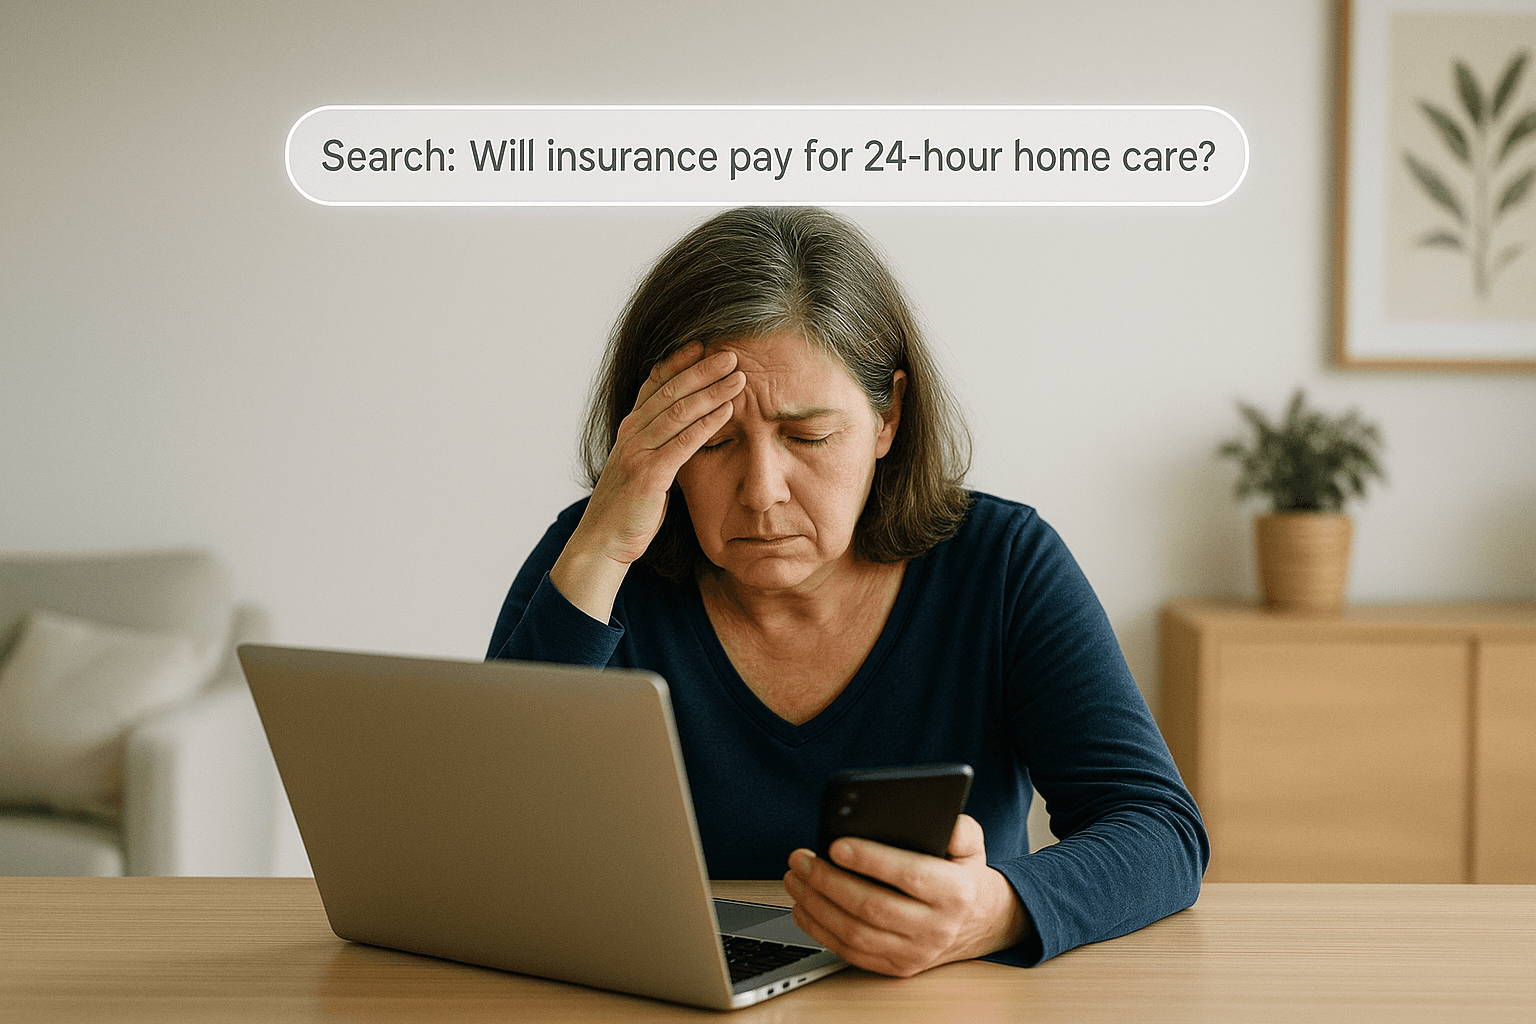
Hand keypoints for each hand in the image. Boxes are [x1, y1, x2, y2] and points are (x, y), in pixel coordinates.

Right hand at [551, 342, 744, 620]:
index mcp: (631, 428)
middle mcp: (631, 433)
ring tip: (738, 376)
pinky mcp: (649, 475)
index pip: (655, 384)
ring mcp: (638, 452)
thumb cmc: (629, 508)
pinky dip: (707, 424)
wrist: (603, 542)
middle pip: (670, 390)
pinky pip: (683, 443)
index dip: (679, 362)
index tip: (704, 344)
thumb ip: (663, 444)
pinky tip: (728, 412)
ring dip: (711, 391)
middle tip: (731, 353)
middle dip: (702, 369)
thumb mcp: (645, 467)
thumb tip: (691, 428)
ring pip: (678, 411)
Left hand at [782, 814, 1029, 976]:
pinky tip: (803, 906)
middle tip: (801, 859)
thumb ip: (960, 828)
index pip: (909, 875)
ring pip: (856, 933)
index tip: (836, 844)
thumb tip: (941, 820)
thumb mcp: (971, 846)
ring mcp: (915, 953)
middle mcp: (936, 928)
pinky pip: (850, 953)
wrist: (977, 924)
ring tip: (796, 878)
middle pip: (873, 907)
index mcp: (955, 893)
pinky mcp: (896, 968)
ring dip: (817, 905)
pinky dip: (820, 930)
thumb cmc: (963, 876)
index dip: (870, 859)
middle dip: (829, 881)